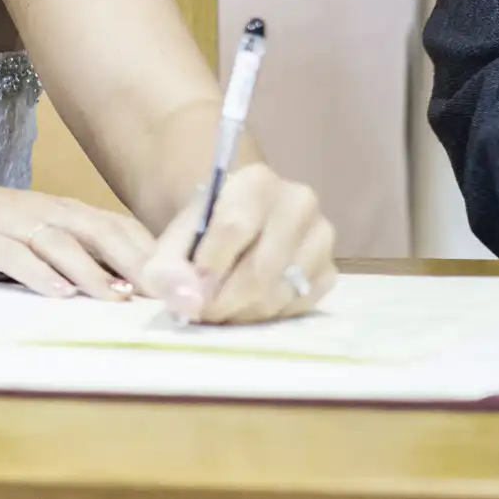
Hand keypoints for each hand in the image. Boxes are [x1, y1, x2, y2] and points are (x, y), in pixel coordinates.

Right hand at [0, 181, 157, 298]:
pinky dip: (40, 275)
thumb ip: (80, 250)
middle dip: (133, 261)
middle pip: (98, 231)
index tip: (178, 281)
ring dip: (92, 272)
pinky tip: (59, 294)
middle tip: (161, 292)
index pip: (117, 226)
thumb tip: (131, 286)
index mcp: (65, 210)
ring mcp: (14, 223)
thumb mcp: (40, 231)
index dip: (150, 252)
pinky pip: (16, 256)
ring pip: (61, 243)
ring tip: (117, 299)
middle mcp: (45, 211)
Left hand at [140, 163, 336, 323]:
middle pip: (258, 270)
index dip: (208, 267)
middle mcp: (298, 203)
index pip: (234, 227)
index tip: (189, 292)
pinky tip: (246, 307)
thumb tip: (188, 303)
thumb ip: (169, 268)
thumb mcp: (174, 240)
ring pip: (277, 294)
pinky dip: (266, 316)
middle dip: (222, 301)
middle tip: (200, 313)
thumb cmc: (203, 229)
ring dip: (241, 313)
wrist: (235, 227)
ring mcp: (320, 238)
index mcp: (256, 182)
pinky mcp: (329, 272)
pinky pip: (296, 308)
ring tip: (219, 309)